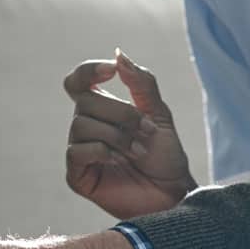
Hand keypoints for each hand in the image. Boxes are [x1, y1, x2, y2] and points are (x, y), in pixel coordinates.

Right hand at [62, 49, 195, 219]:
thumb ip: (141, 84)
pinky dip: (102, 151)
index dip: (88, 71)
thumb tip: (119, 55)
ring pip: (81, 125)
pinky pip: (76, 151)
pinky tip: (119, 160)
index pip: (78, 81)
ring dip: (116, 136)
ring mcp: (80, 151)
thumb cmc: (166, 157)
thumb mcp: (159, 114)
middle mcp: (86, 128)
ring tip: (139, 151)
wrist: (173, 194)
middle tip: (146, 132)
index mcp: (102, 110)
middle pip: (85, 101)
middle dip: (121, 114)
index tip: (112, 71)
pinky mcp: (77, 176)